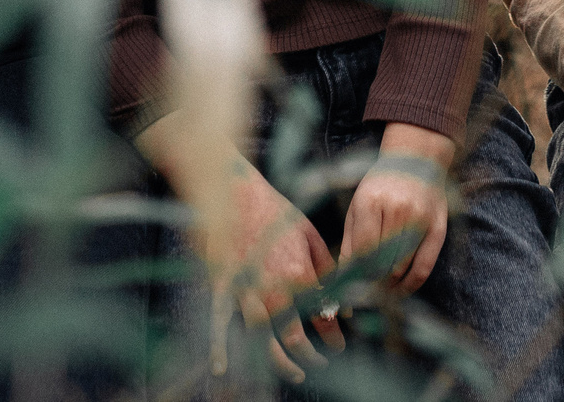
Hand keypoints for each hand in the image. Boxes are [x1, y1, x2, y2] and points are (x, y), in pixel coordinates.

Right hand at [224, 156, 346, 381]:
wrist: (236, 191)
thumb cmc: (276, 211)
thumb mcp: (310, 234)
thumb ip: (327, 267)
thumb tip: (344, 296)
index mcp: (299, 273)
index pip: (322, 316)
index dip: (333, 336)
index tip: (339, 345)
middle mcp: (274, 288)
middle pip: (294, 337)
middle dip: (311, 356)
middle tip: (320, 362)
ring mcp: (245, 290)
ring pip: (262, 339)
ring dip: (279, 362)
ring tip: (294, 373)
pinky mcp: (222, 287)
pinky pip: (219, 323)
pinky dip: (219, 347)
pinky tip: (222, 369)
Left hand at [341, 123, 455, 293]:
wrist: (417, 159)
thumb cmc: (381, 185)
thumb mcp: (357, 206)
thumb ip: (349, 242)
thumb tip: (340, 279)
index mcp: (371, 202)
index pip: (361, 253)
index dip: (354, 277)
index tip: (348, 293)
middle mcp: (397, 210)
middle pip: (380, 264)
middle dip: (370, 286)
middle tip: (362, 299)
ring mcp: (420, 219)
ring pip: (401, 269)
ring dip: (388, 288)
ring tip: (378, 295)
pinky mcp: (438, 228)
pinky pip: (424, 267)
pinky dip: (411, 285)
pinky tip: (400, 291)